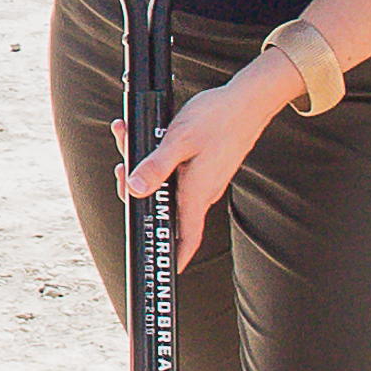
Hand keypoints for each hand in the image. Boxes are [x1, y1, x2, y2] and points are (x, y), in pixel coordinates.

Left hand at [119, 57, 299, 264]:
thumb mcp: (179, 140)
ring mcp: (206, 179)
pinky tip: (149, 138)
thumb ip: (156, 166)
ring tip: (128, 138)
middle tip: (122, 167)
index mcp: (197, 191)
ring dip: (145, 168)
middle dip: (137, 190)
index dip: (177, 257)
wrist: (248, 100)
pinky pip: (177, 172)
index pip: (187, 237)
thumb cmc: (218, 117)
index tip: (167, 271)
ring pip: (168, 185)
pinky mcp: (206, 167)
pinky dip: (159, 160)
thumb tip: (134, 188)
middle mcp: (203, 191)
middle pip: (166, 207)